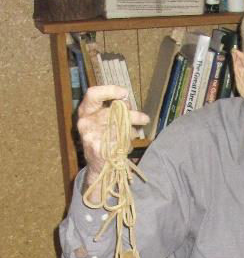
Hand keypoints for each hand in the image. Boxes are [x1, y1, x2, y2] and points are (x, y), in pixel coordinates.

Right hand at [77, 86, 149, 200]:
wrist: (98, 167)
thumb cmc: (103, 140)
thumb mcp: (104, 122)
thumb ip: (114, 111)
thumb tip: (127, 102)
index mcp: (85, 112)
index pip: (93, 94)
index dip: (109, 90)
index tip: (125, 93)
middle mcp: (85, 123)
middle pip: (111, 112)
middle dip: (131, 115)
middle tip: (144, 118)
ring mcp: (90, 137)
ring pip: (118, 128)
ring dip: (130, 132)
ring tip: (133, 135)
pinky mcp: (98, 150)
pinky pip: (120, 143)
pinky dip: (127, 145)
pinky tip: (126, 147)